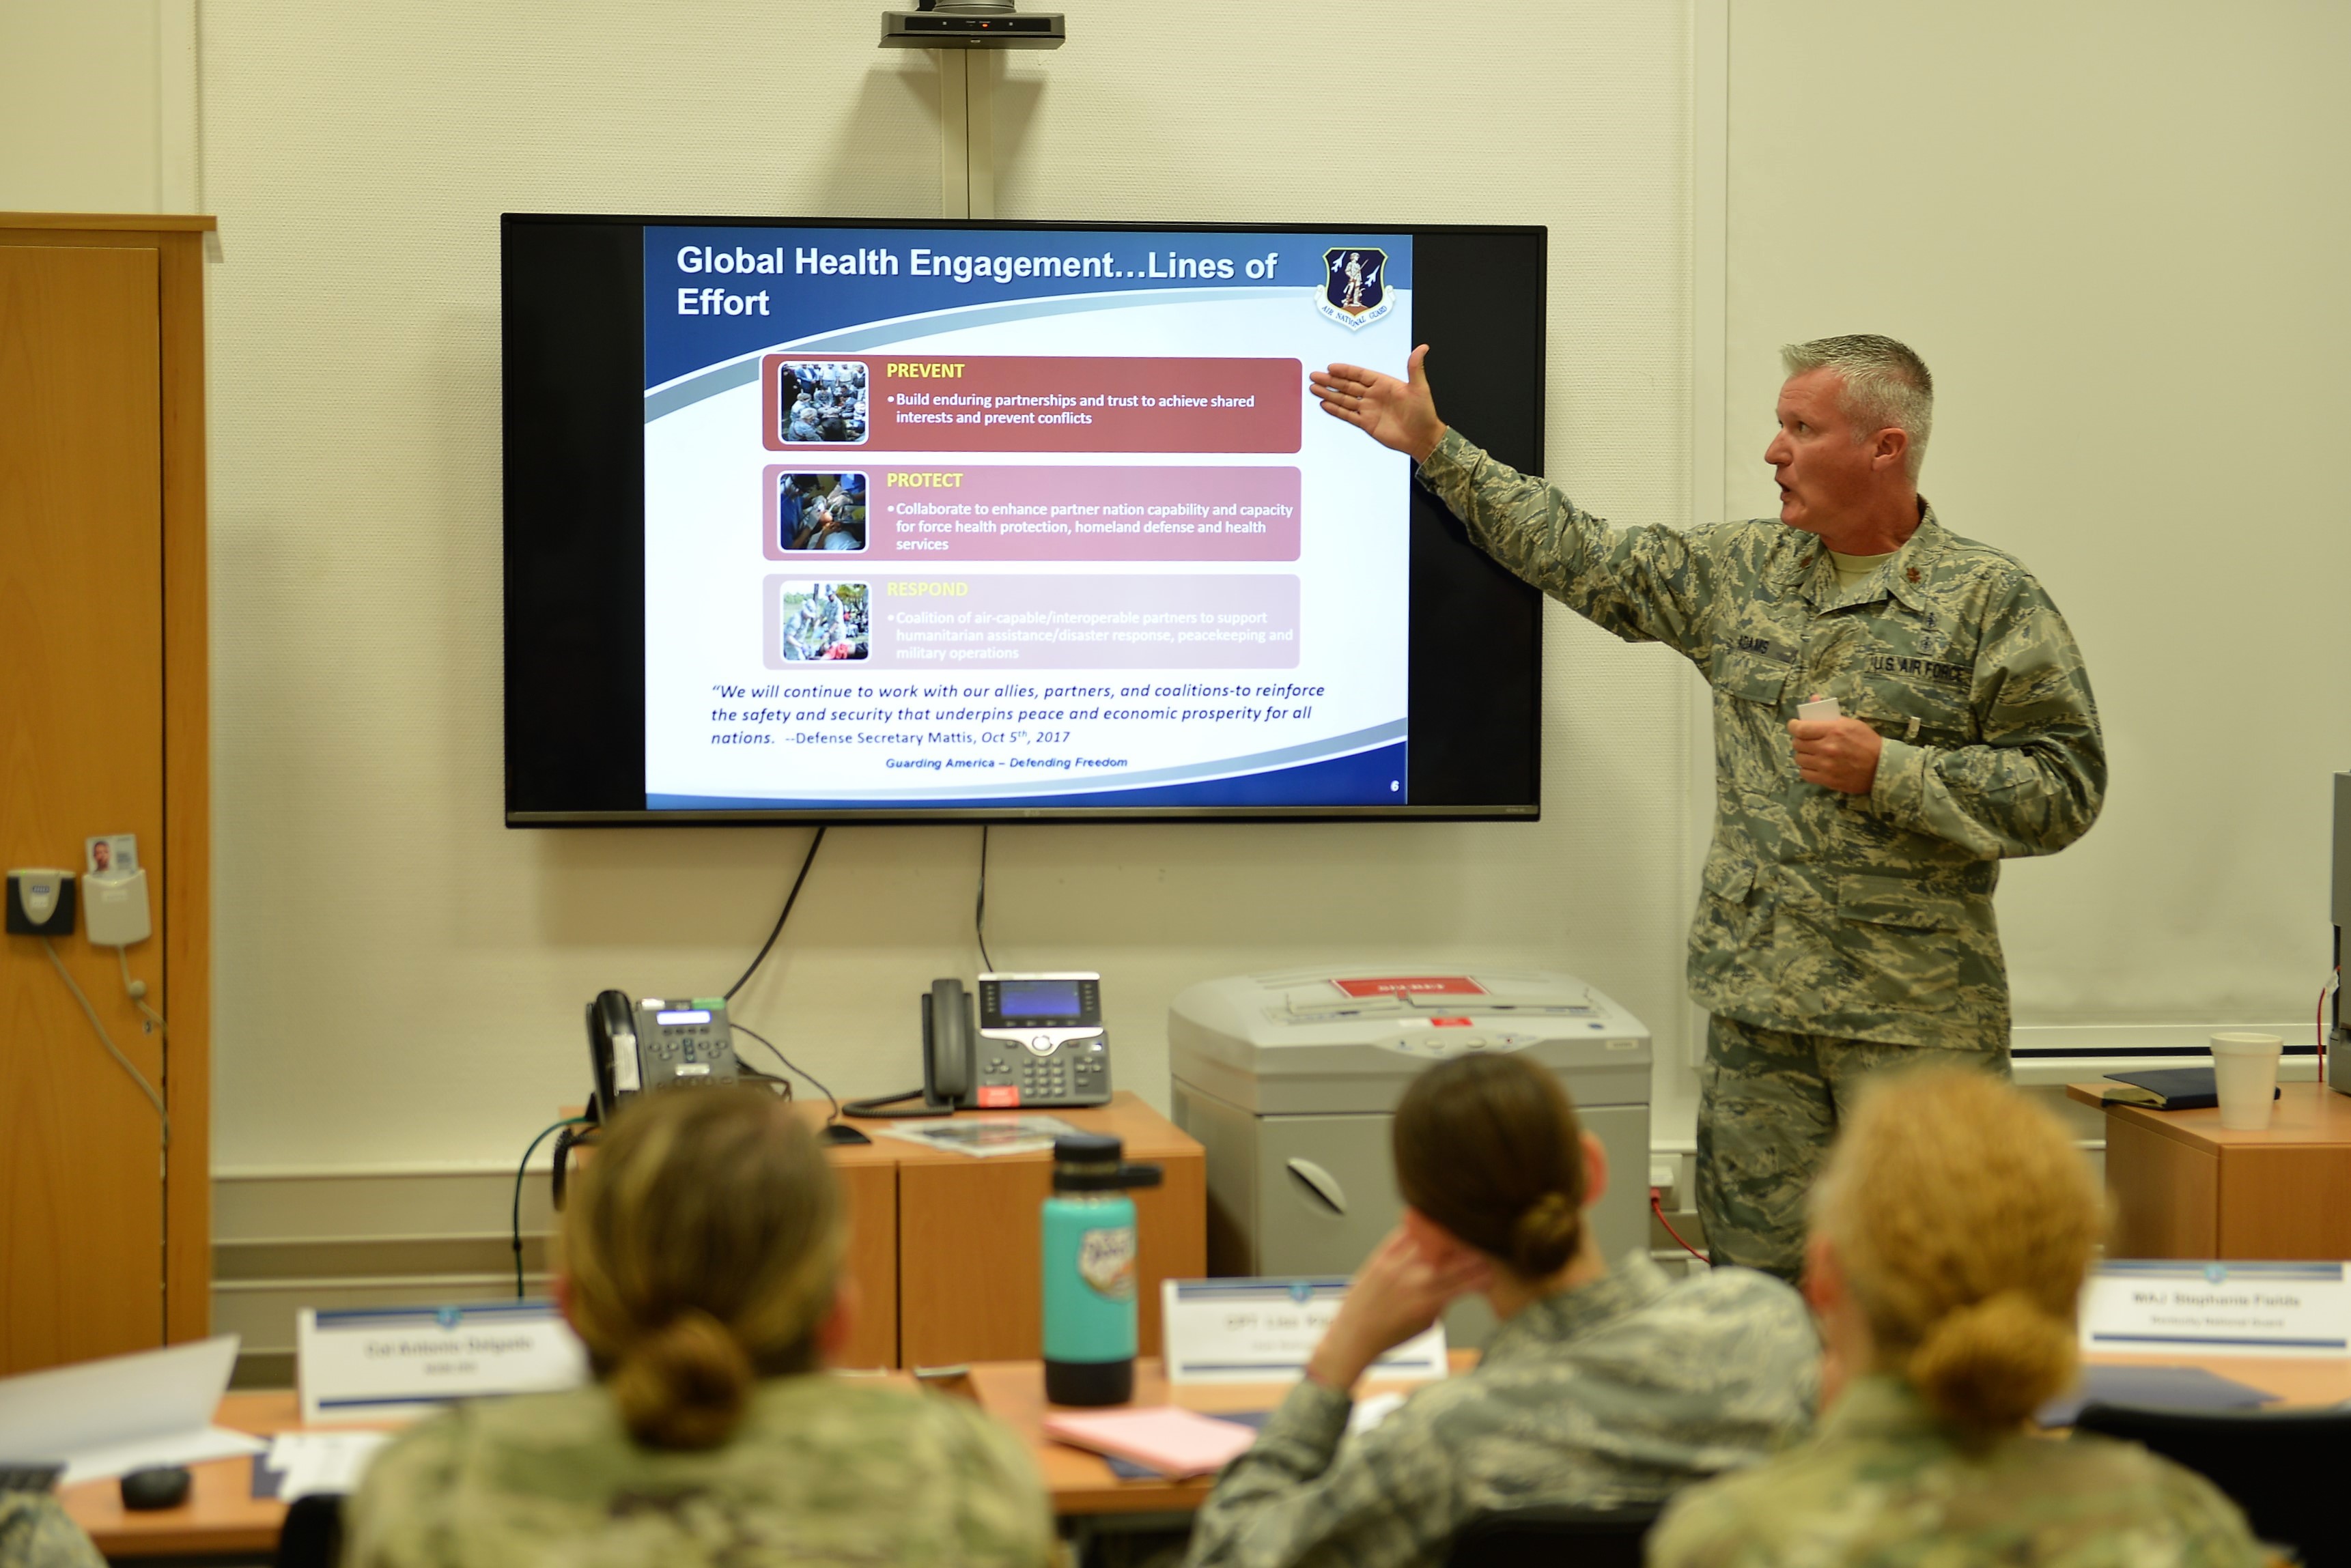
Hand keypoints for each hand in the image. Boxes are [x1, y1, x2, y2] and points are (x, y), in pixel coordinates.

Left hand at [1305, 1227, 1490, 1390]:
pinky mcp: (1379, 1259)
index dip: (1482, 1275)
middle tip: (1480, 1251)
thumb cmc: (1388, 1337)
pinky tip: (1428, 1225)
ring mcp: (1397, 1268)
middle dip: (1471, 1255)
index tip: (1490, 1271)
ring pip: (1430, 1244)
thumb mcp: (1425, 1327)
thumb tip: (1453, 1285)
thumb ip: (1441, 1304)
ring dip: (1447, 1238)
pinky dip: (1416, 1230)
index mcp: (1429, 1302)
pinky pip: (1402, 1236)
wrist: (1354, 1337)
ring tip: (1458, 1233)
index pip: (1465, 1283)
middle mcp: (1415, 1282)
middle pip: (1453, 1261)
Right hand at [1310, 345, 1446, 462]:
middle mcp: (1374, 395)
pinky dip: (1336, 410)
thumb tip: (1423, 347)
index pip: (1360, 374)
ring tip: (1314, 388)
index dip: (1346, 371)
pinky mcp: (1367, 423)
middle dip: (1331, 381)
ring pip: (1344, 399)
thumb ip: (1415, 368)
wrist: (1423, 438)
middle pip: (1348, 385)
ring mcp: (1369, 409)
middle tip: (1315, 375)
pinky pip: (1348, 415)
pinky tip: (1324, 404)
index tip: (1331, 367)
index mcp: (1384, 384)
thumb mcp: (1420, 388)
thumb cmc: (1424, 413)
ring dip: (1329, 394)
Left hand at [1787, 699, 1882, 792]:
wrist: (1881, 767)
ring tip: (1812, 753)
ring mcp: (1826, 766)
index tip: (1794, 725)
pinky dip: (1807, 769)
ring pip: (1799, 759)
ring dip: (1803, 755)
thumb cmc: (1867, 742)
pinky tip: (1815, 765)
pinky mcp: (1827, 780)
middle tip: (1806, 740)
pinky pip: (1805, 774)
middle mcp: (1827, 748)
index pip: (1800, 728)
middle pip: (1797, 743)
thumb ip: (1829, 714)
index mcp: (1833, 731)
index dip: (1793, 726)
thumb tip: (1813, 699)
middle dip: (1799, 740)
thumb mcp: (1851, 723)